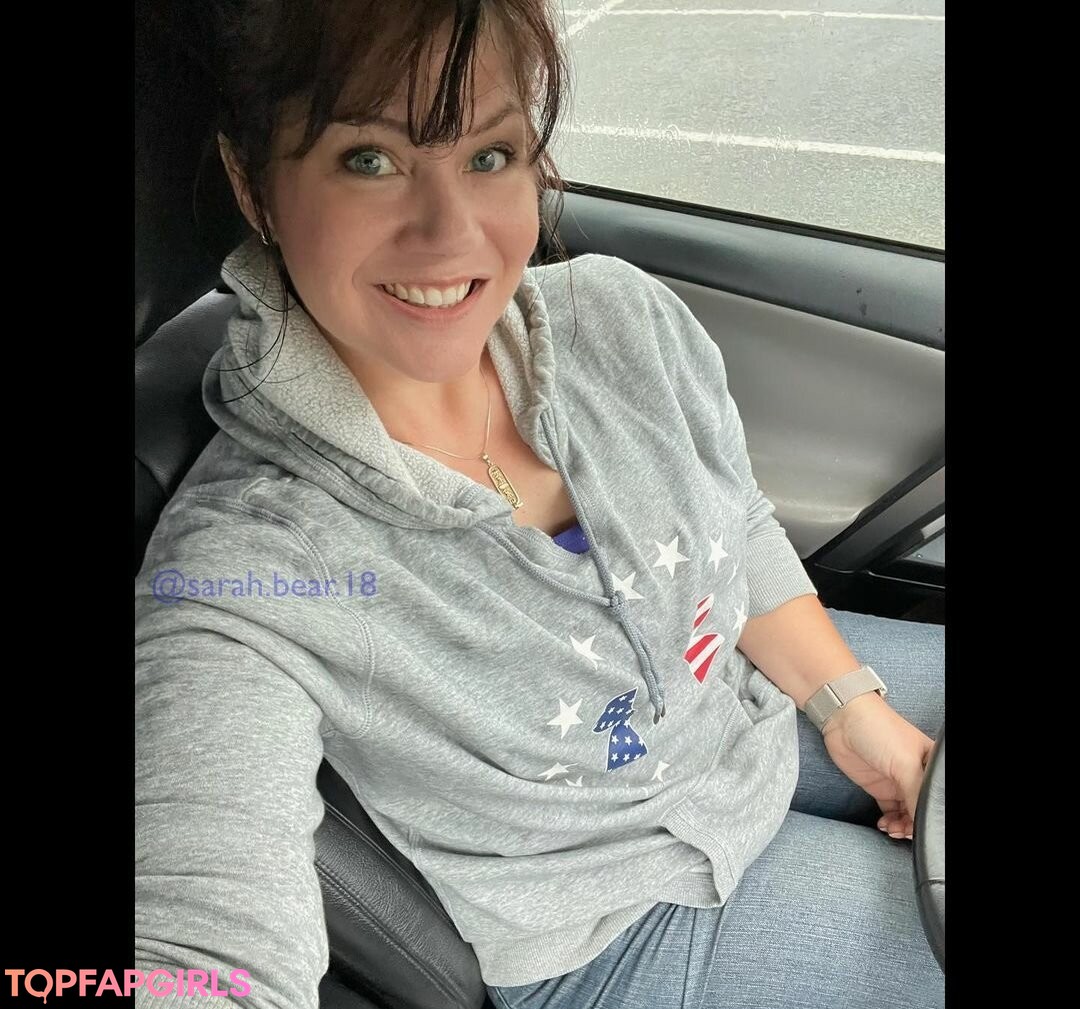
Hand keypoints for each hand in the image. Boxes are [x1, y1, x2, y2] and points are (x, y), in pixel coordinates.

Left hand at [819, 693, 935, 840]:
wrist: (842, 719)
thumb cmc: (879, 729)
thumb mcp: (905, 762)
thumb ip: (915, 794)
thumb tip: (921, 822)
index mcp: (932, 764)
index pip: (937, 796)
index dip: (932, 813)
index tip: (923, 826)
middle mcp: (918, 774)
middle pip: (923, 808)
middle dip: (916, 824)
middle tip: (905, 831)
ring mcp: (899, 781)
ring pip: (908, 814)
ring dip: (903, 827)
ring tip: (893, 829)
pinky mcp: (880, 787)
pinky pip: (891, 812)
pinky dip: (890, 823)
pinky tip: (885, 826)